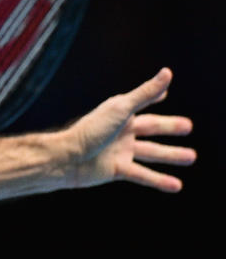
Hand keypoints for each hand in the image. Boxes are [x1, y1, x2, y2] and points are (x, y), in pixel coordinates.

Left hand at [67, 68, 195, 190]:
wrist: (67, 158)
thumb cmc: (90, 130)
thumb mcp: (122, 109)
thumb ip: (145, 94)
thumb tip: (167, 73)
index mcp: (121, 114)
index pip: (142, 103)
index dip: (153, 97)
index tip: (164, 93)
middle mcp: (121, 131)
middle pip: (151, 128)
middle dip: (170, 127)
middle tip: (188, 127)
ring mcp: (120, 151)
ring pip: (152, 153)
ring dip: (171, 155)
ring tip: (191, 157)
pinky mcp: (117, 169)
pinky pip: (143, 175)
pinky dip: (160, 180)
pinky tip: (176, 185)